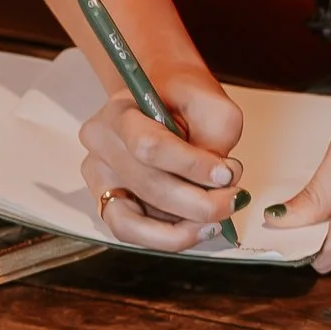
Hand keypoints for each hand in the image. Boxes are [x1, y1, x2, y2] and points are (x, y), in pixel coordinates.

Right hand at [78, 60, 244, 251]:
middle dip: (196, 202)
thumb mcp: (211, 103)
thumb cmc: (184, 96)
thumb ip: (217, 140)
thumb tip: (219, 184)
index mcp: (120, 110)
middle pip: (146, 185)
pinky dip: (165, 237)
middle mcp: (101, 143)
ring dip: (179, 228)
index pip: (150, 146)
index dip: (191, 166)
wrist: (162, 92)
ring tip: (214, 223)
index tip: (227, 174)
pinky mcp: (104, 198)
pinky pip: (131, 231)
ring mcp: (98, 174)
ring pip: (132, 220)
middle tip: (232, 201)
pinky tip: (194, 229)